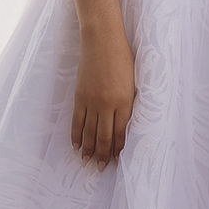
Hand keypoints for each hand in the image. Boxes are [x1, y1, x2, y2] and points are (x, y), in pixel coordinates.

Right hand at [71, 24, 134, 168]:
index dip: (119, 148)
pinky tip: (76, 146)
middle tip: (102, 168)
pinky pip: (76, 122)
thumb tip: (125, 122)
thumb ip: (129, 102)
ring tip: (88, 162)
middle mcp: (107, 105)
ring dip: (89, 150)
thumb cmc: (122, 57)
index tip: (118, 160)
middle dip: (104, 155)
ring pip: (89, 133)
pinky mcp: (79, 97)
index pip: (121, 132)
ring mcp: (91, 102)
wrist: (102, 40)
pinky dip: (75, 136)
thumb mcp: (133, 80)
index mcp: (124, 101)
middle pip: (105, 137)